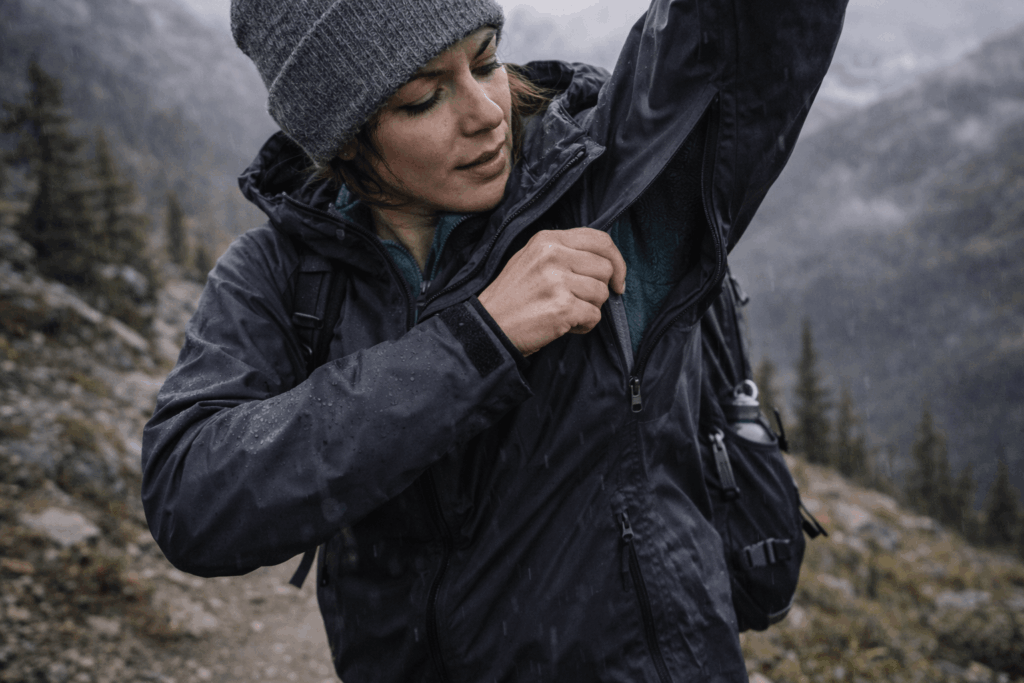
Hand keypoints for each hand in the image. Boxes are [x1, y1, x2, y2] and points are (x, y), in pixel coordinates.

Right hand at [478, 228, 626, 355]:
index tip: (617, 279)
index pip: (601, 240)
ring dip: (589, 308)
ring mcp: (558, 282)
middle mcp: (553, 256)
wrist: (488, 326)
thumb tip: (605, 258)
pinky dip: (583, 326)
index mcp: (547, 240)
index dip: (617, 261)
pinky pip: (594, 316)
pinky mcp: (562, 308)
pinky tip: (562, 325)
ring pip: (602, 294)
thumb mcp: (532, 259)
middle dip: (599, 289)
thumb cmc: (513, 296)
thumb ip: (565, 251)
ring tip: (564, 312)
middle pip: (605, 268)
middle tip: (578, 300)